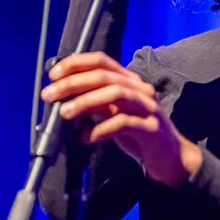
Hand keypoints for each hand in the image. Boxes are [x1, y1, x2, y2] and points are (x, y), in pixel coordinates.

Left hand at [41, 52, 201, 186]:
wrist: (170, 158)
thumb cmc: (137, 134)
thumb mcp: (112, 115)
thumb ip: (94, 104)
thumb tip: (62, 99)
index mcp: (129, 81)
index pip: (102, 61)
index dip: (76, 63)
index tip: (53, 74)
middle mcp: (140, 89)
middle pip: (104, 76)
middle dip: (73, 83)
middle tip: (49, 95)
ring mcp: (148, 107)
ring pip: (115, 93)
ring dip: (86, 101)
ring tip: (65, 112)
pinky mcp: (152, 128)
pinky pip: (125, 122)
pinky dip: (103, 128)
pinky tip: (88, 137)